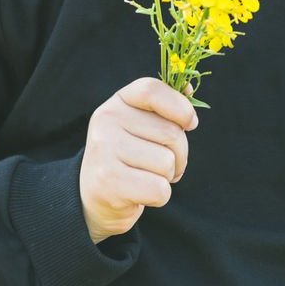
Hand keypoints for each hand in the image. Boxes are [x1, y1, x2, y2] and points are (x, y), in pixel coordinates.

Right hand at [79, 77, 198, 243]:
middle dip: (180, 154)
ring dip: (167, 176)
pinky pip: (159, 189)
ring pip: (167, 163)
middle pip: (171, 132)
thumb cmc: (129, 156)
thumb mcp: (141, 125)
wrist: (94, 197)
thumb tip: (188, 88)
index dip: (180, 107)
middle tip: (164, 164)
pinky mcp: (109, 182)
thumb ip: (164, 106)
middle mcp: (106, 121)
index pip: (152, 90)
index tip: (190, 123)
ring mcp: (104, 150)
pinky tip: (141, 193)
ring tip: (147, 177)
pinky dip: (159, 196)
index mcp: (118, 102)